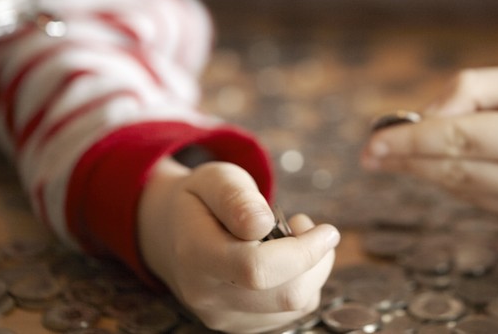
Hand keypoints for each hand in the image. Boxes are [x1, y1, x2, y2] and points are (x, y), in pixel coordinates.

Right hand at [138, 158, 338, 333]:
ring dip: (313, 271)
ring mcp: (223, 317)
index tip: (326, 230)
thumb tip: (264, 223)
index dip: (302, 251)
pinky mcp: (240, 326)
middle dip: (316, 259)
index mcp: (196, 255)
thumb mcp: (215, 179)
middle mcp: (207, 295)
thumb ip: (237, 198)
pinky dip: (303, 284)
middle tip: (305, 225)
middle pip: (286, 294)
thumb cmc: (201, 199)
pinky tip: (286, 260)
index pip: (257, 268)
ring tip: (293, 237)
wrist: (172, 233)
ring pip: (295, 306)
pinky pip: (291, 313)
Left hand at [361, 64, 497, 224]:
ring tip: (394, 152)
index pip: (457, 140)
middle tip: (370, 151)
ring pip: (458, 189)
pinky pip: (475, 199)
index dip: (409, 142)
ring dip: (423, 170)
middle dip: (406, 160)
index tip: (372, 143)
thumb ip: (468, 91)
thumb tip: (421, 119)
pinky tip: (433, 164)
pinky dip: (449, 180)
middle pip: (451, 171)